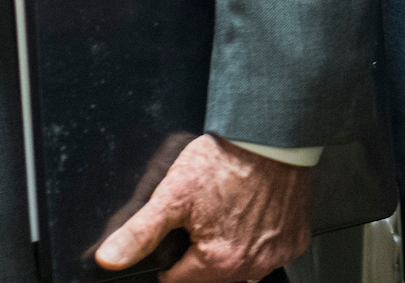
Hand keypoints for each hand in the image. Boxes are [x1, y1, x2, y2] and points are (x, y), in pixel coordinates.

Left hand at [93, 134, 311, 281]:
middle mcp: (251, 266)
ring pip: (242, 264)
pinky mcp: (296, 240)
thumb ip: (139, 232)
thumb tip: (108, 258)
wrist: (273, 135)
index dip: (171, 257)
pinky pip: (272, 251)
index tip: (180, 231)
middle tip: (205, 214)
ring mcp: (277, 254)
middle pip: (211, 274)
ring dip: (233, 247)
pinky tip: (255, 213)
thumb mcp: (174, 193)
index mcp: (218, 262)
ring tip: (229, 211)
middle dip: (202, 251)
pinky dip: (263, 238)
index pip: (178, 279)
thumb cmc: (229, 159)